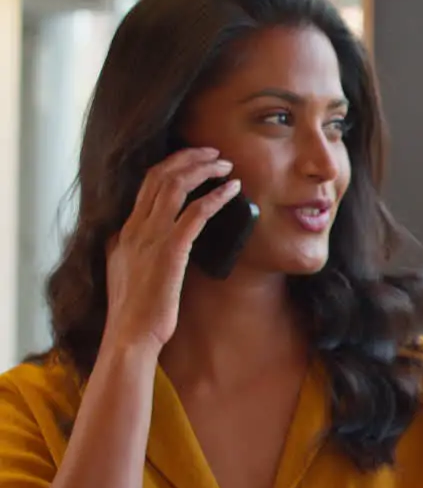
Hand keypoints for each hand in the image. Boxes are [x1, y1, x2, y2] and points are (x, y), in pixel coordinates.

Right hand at [101, 147, 240, 352]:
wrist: (130, 335)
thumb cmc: (136, 312)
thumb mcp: (127, 274)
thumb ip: (136, 252)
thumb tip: (152, 243)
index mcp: (124, 232)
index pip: (145, 184)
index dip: (171, 165)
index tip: (193, 160)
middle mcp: (134, 229)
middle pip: (159, 175)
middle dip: (188, 157)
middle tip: (213, 152)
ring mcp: (150, 238)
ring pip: (175, 185)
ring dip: (203, 169)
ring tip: (225, 165)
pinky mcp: (170, 251)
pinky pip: (195, 213)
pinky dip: (216, 196)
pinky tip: (232, 190)